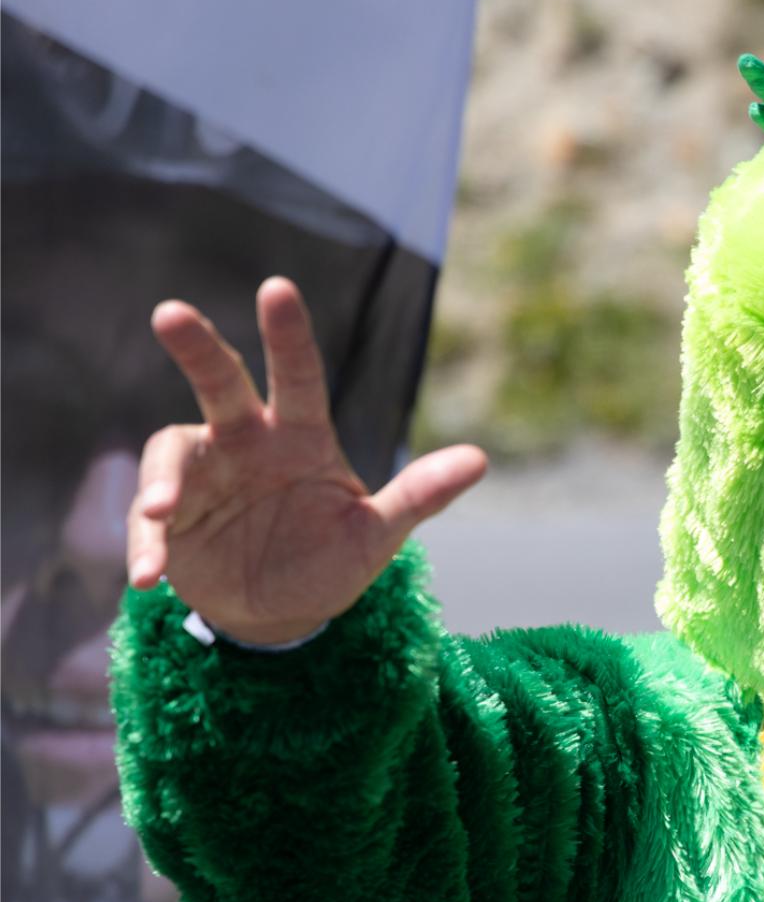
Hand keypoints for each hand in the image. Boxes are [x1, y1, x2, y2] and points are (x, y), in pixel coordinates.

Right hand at [128, 277, 486, 644]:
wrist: (282, 613)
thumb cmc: (332, 560)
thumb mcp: (378, 535)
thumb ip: (419, 496)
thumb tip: (480, 459)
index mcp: (302, 437)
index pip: (299, 376)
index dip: (288, 334)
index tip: (277, 288)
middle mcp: (246, 442)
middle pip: (220, 383)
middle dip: (197, 347)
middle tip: (171, 312)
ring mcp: (202, 476)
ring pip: (170, 451)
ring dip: (160, 481)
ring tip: (162, 513)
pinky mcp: (168, 517)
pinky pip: (151, 521)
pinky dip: (146, 545)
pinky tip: (148, 576)